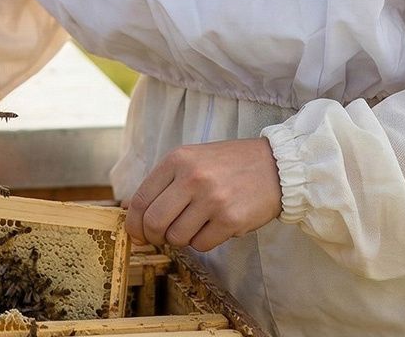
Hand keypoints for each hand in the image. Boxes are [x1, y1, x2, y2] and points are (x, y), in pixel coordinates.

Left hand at [125, 138, 282, 252]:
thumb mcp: (191, 160)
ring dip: (181, 238)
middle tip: (161, 237)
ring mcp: (212, 199)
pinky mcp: (230, 220)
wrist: (275, 166)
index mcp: (177, 159)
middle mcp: (192, 177)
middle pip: (154, 223)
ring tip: (195, 224)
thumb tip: (130, 209)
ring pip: (177, 237)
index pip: (141, 199)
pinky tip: (214, 226)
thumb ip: (162, 182)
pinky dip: (203, 242)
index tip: (136, 233)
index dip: (133, 223)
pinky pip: (202, 245)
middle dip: (153, 237)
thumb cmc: (228, 165)